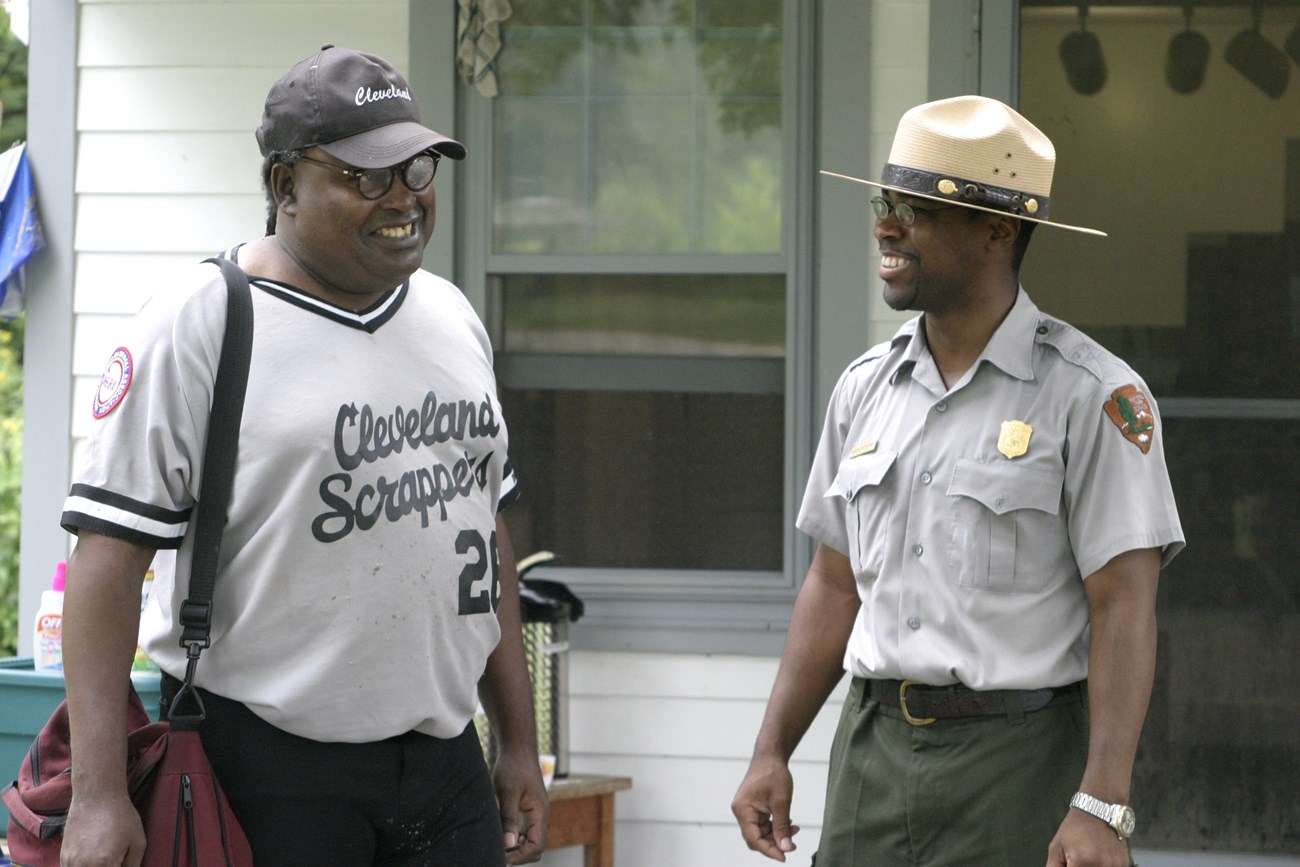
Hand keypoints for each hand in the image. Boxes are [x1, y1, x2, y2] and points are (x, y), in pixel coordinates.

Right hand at [62, 791, 145, 866]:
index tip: (120, 863)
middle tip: (115, 860)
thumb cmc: (122, 817)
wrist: (97, 797)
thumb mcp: (138, 842)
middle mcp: (84, 865)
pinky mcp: (63, 857)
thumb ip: (133, 866)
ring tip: (103, 858)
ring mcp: (70, 862)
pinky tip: (92, 861)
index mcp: (105, 863)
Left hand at [491, 747, 549, 863]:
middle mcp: (542, 815)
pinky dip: (518, 840)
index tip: (502, 859)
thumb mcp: (507, 793)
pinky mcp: (530, 810)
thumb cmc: (512, 767)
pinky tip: (503, 837)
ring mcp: (537, 813)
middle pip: (537, 847)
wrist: (518, 748)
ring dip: (519, 849)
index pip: (536, 845)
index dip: (520, 856)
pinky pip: (528, 832)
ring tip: (499, 848)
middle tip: (499, 856)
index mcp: (540, 812)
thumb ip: (509, 819)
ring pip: (533, 841)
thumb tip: (509, 845)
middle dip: (520, 856)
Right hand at [732, 755, 800, 861]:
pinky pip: (763, 824)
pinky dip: (775, 826)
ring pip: (761, 832)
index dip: (769, 850)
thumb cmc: (773, 774)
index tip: (784, 857)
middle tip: (792, 845)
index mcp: (743, 810)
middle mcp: (741, 811)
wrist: (770, 756)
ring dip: (777, 834)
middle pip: (755, 838)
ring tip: (795, 830)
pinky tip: (789, 823)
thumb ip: (782, 827)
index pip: (754, 839)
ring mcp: (746, 810)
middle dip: (774, 843)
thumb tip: (785, 848)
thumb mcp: (781, 802)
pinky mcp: (753, 807)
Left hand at [1046, 809, 1130, 866]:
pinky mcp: (1124, 864)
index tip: (1069, 864)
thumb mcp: (1057, 847)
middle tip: (1076, 859)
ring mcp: (1114, 865)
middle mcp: (1101, 865)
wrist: (1099, 811)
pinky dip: (1102, 866)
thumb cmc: (1074, 828)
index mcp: (1082, 861)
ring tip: (1087, 856)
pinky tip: (1098, 858)